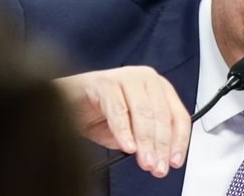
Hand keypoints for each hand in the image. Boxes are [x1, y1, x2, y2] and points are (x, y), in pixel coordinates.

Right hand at [55, 66, 189, 176]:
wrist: (65, 101)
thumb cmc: (100, 112)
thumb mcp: (131, 130)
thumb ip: (146, 139)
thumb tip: (159, 157)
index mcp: (159, 88)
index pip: (178, 116)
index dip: (179, 141)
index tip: (175, 161)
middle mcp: (146, 78)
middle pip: (161, 116)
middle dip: (161, 146)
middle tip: (158, 167)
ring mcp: (126, 77)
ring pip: (143, 113)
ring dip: (145, 142)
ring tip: (146, 162)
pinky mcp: (105, 82)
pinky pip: (118, 110)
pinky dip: (124, 131)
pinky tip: (127, 146)